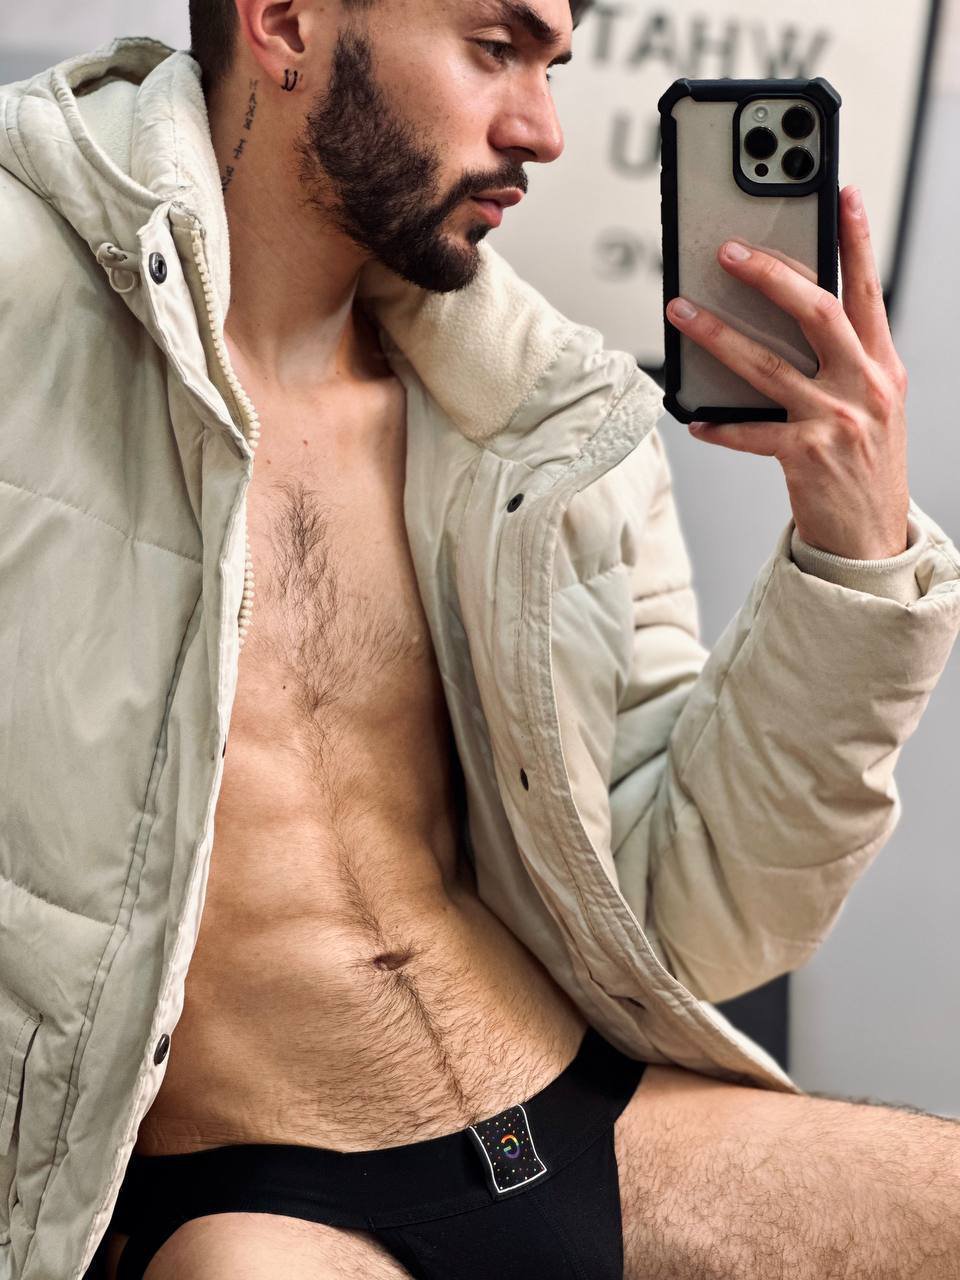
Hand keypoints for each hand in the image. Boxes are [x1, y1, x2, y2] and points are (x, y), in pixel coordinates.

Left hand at [665, 185, 909, 559]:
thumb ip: (843, 361)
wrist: (870, 536)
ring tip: (682, 313)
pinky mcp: (807, 457)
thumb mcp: (872, 404)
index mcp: (882, 366)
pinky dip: (720, 424)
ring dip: (719, 336)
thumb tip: (783, 320)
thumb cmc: (863, 465)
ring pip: (770, 365)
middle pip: (817, 312)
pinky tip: (693, 416)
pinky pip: (752, 432)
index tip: (843, 194)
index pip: (867, 290)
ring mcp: (837, 421)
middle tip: (729, 251)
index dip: (857, 240)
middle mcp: (865, 386)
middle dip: (771, 275)